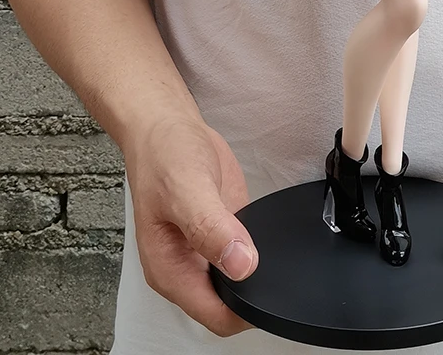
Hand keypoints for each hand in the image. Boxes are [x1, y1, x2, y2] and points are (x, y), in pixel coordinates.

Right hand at [122, 112, 259, 336]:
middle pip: (229, 306)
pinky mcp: (223, 233)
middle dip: (255, 293)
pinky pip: (246, 255)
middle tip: (279, 266)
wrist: (168, 127)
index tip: (270, 288)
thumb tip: (241, 264)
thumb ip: (211, 228)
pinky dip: (260, 250)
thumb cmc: (164, 154)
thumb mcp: (186, 188)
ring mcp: (206, 251)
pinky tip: (267, 234)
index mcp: (169, 269)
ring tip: (273, 247)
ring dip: (259, 272)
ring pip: (240, 282)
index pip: (214, 316)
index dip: (244, 311)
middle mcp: (187, 267)